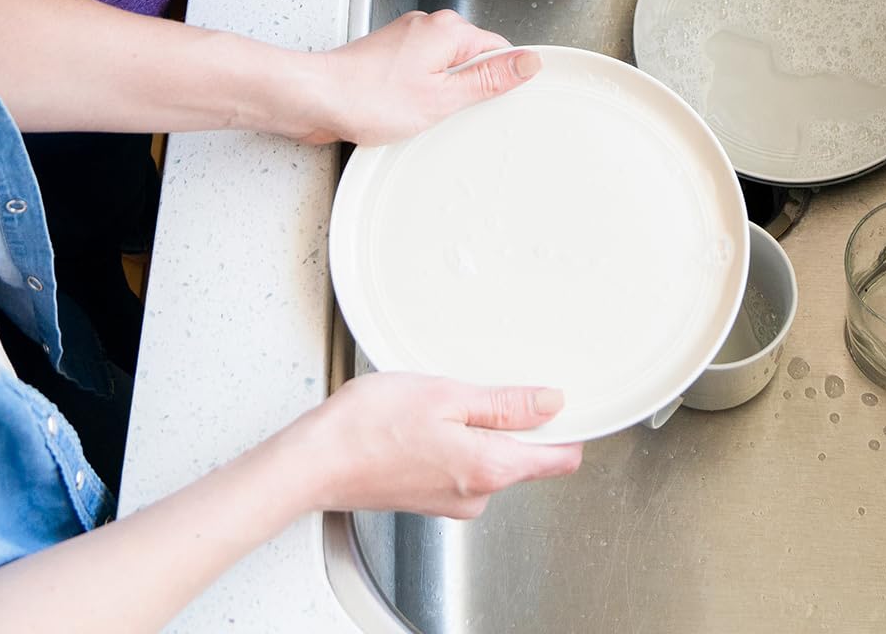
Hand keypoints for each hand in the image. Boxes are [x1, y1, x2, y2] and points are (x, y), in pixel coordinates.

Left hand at [285, 8, 539, 145]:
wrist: (316, 98)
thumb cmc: (369, 98)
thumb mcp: (442, 98)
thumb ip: (488, 80)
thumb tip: (529, 62)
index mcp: (448, 29)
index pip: (498, 48)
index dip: (500, 79)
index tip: (494, 103)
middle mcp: (428, 25)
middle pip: (471, 57)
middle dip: (468, 88)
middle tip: (452, 115)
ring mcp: (406, 39)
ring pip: (445, 67)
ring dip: (442, 93)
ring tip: (423, 115)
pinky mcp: (390, 55)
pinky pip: (422, 72)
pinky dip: (420, 93)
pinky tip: (407, 113)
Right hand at [291, 372, 581, 518]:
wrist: (316, 462)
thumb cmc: (370, 427)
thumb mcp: (447, 396)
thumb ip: (505, 405)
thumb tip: (551, 403)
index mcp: (489, 469)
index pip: (559, 459)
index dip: (569, 425)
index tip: (567, 398)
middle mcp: (477, 495)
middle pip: (526, 455)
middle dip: (514, 419)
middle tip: (480, 384)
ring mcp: (453, 500)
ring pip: (491, 456)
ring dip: (478, 425)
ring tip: (440, 400)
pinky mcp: (431, 496)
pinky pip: (463, 463)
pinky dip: (454, 438)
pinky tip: (425, 419)